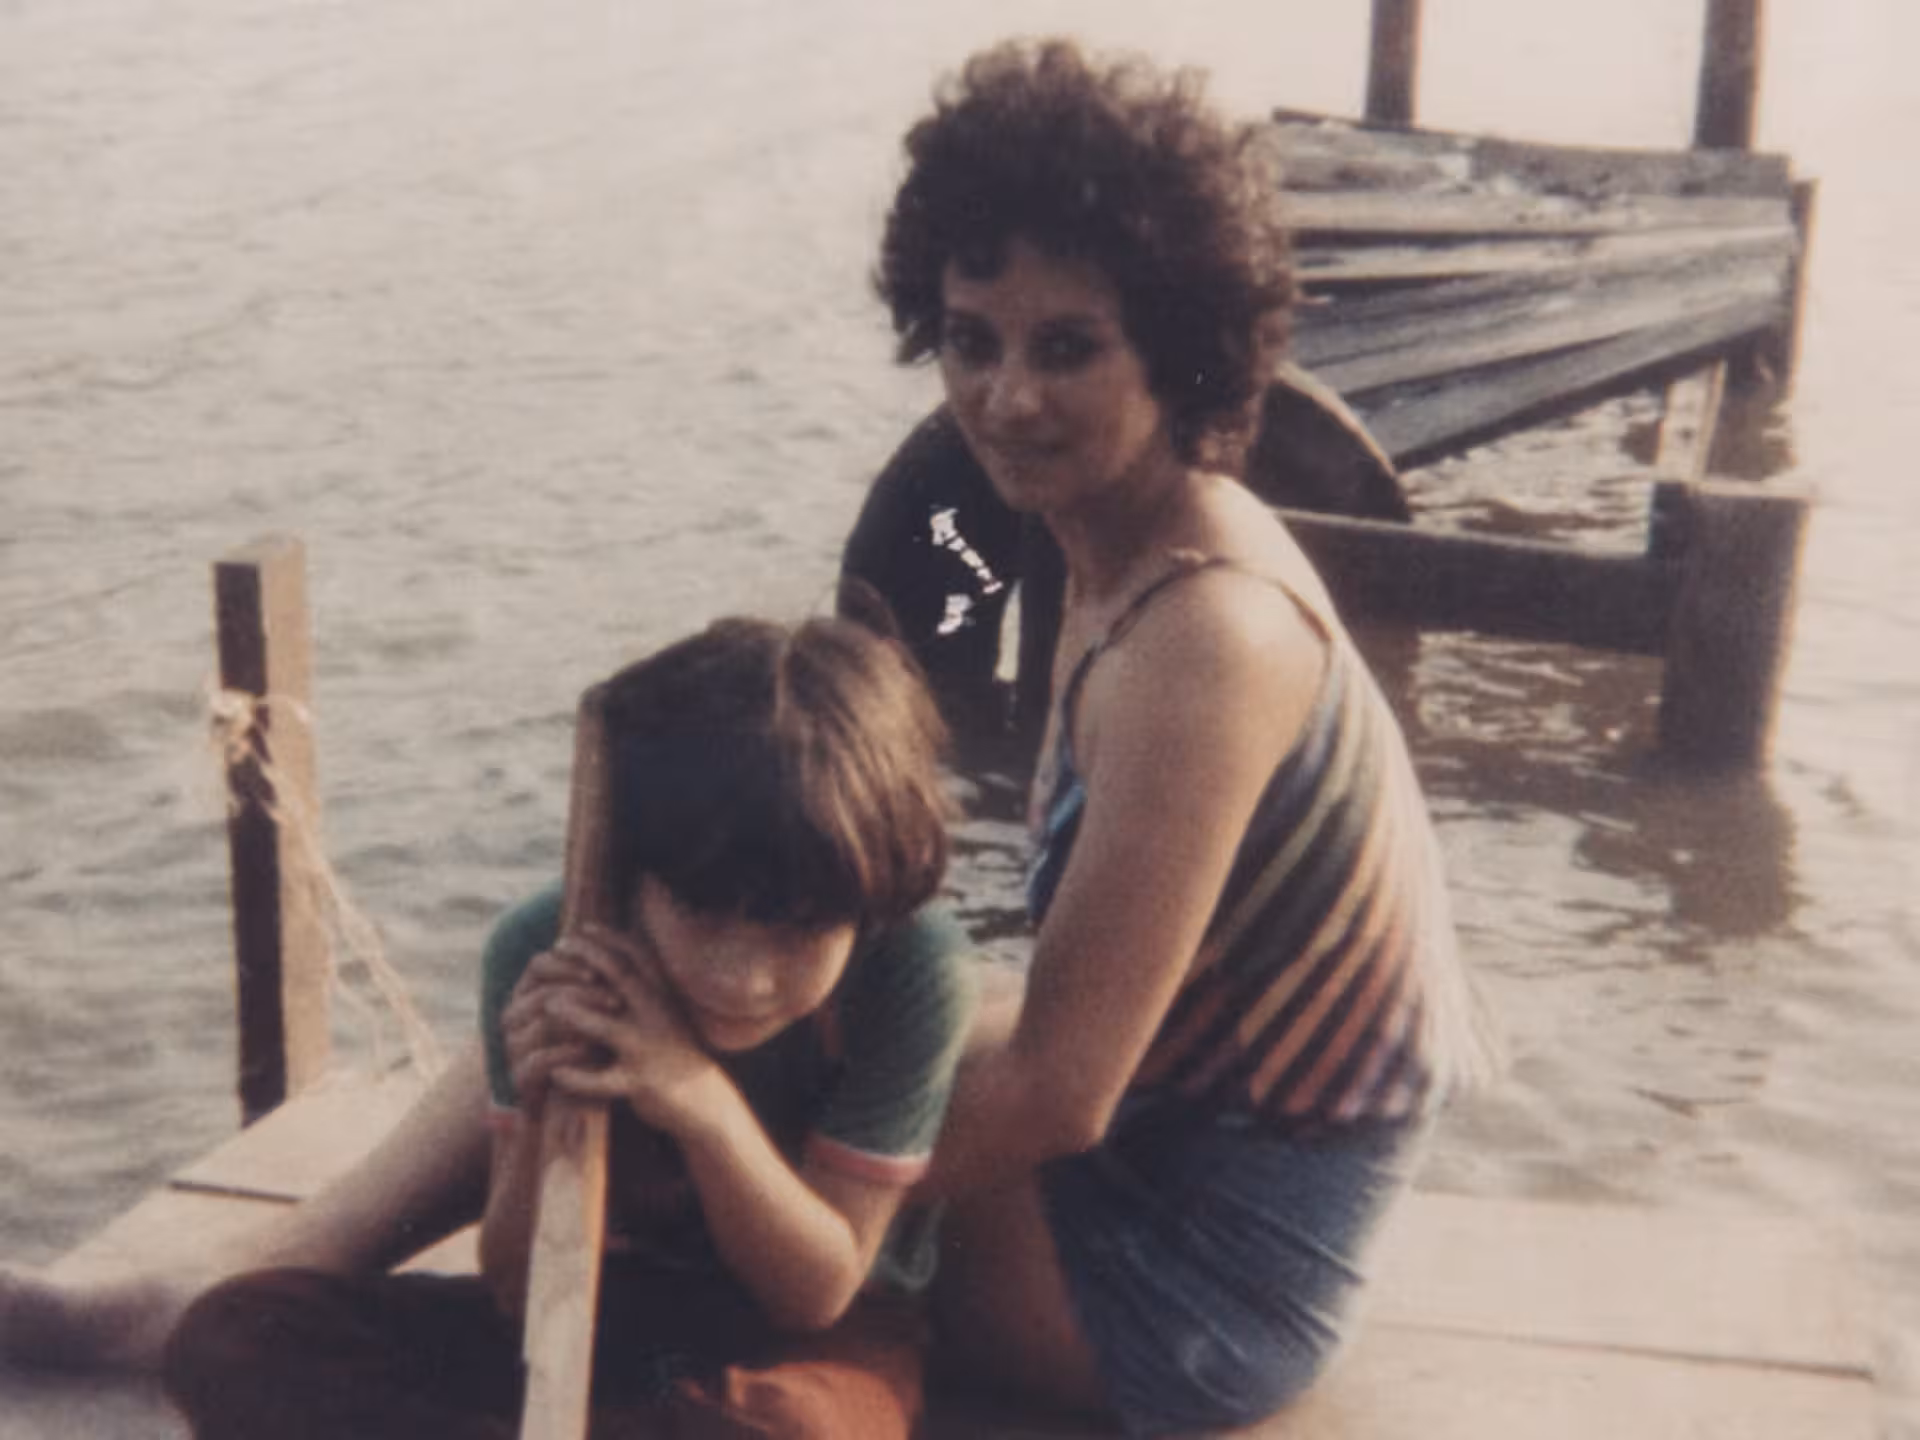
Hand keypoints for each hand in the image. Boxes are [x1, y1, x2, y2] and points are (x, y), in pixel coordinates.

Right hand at [499, 944, 616, 1112]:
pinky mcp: (520, 1078)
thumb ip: (592, 974)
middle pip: (541, 994)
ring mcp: (514, 1047)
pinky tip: (591, 1050)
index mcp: (529, 992)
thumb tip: (602, 934)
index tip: (600, 971)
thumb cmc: (592, 1040)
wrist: (578, 1096)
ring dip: (577, 1022)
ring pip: (539, 1025)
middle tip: (615, 1000)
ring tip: (609, 1023)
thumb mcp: (594, 1004)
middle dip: (580, 994)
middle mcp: (516, 1016)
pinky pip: (537, 1061)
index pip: (539, 965)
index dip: (567, 964)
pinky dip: (566, 1054)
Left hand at [542, 924, 725, 1134]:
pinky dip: (577, 1077)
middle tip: (557, 949)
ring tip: (547, 1005)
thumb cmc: (675, 1051)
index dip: (608, 939)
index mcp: (664, 998)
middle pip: (620, 978)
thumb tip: (616, 958)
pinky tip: (555, 1072)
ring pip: (606, 1028)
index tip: (581, 929)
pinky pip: (603, 1081)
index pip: (636, 957)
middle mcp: (658, 1016)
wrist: (704, 1098)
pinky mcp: (641, 1083)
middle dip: (587, 959)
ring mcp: (648, 1049)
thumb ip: (644, 989)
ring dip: (575, 1014)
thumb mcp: (666, 1013)